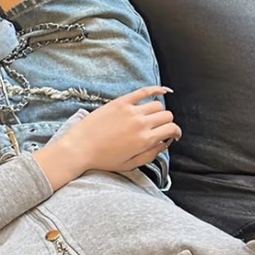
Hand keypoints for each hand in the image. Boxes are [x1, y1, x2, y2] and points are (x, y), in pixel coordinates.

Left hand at [35, 87, 179, 187]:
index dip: (175, 132)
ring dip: (159, 111)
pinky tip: (163, 91)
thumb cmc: (103, 159)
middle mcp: (141, 124)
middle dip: (167, 122)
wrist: (80, 148)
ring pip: (157, 104)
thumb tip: (164, 145)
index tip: (173, 134)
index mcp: (145, 140)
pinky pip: (144, 91)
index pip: (171, 129)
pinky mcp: (121, 102)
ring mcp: (131, 111)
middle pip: (166, 115)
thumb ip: (150, 155)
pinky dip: (156, 89)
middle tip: (161, 127)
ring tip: (153, 117)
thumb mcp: (130, 164)